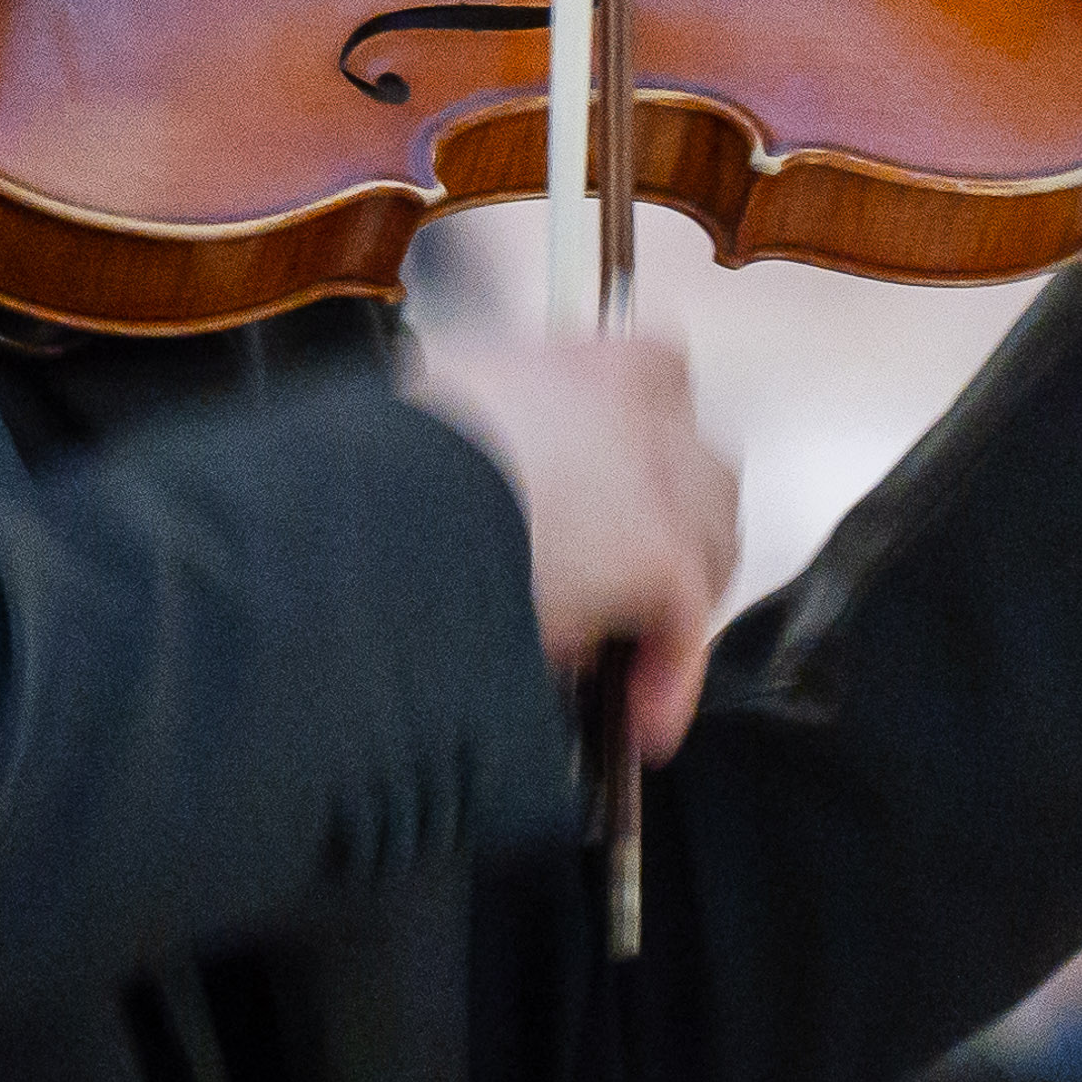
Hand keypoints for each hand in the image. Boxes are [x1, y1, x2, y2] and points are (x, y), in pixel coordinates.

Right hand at [405, 330, 742, 756]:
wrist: (369, 513)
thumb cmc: (369, 472)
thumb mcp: (430, 419)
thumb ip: (486, 435)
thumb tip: (485, 491)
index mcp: (572, 362)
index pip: (654, 379)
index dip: (643, 449)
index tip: (617, 500)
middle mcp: (629, 403)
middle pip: (697, 465)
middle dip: (674, 527)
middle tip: (624, 590)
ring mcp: (653, 477)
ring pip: (712, 538)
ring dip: (684, 592)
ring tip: (637, 650)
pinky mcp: (658, 552)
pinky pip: (686, 623)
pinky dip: (670, 673)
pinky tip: (640, 719)